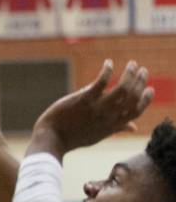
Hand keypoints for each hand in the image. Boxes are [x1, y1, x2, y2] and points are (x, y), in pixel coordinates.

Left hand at [28, 60, 152, 158]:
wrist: (52, 138)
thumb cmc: (74, 136)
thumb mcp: (99, 135)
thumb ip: (117, 128)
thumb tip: (134, 127)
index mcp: (113, 125)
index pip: (136, 111)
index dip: (145, 99)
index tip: (149, 89)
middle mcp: (109, 117)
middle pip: (132, 98)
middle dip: (140, 82)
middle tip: (142, 70)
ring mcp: (97, 108)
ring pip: (123, 89)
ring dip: (130, 74)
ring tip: (132, 64)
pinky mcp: (84, 99)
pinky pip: (101, 83)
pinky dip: (107, 71)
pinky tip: (109, 63)